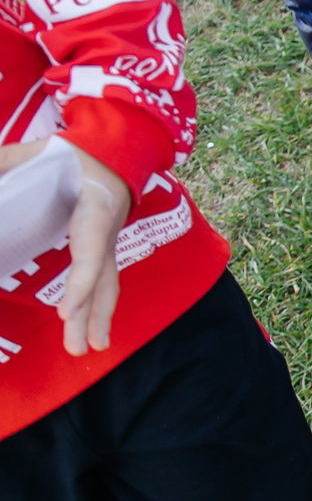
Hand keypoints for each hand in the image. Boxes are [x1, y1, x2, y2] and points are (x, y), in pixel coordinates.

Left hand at [0, 138, 132, 354]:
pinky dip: (99, 306)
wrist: (112, 150)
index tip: (65, 313)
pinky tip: (94, 327)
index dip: (79, 287)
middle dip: (90, 318)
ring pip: (106, 287)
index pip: (89, 256)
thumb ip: (6, 162)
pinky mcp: (101, 247)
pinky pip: (103, 282)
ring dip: (99, 320)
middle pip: (101, 283)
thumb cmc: (71, 153)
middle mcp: (104, 234)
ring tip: (92, 348)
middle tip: (80, 350)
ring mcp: (106, 243)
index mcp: (94, 212)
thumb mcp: (33, 151)